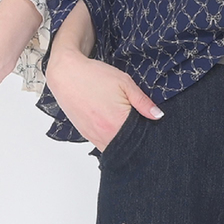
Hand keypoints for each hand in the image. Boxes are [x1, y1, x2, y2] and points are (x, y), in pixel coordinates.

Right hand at [44, 46, 162, 150]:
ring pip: (115, 148)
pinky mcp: (87, 136)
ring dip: (123, 141)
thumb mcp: (124, 83)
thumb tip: (158, 115)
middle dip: (136, 140)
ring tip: (127, 126)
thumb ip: (142, 102)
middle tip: (141, 127)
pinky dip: (112, 140)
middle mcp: (105, 135)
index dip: (149, 135)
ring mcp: (94, 137)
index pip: (140, 139)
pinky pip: (103, 145)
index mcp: (117, 123)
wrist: (66, 75)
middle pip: (128, 147)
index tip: (154, 129)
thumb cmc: (94, 76)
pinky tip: (115, 128)